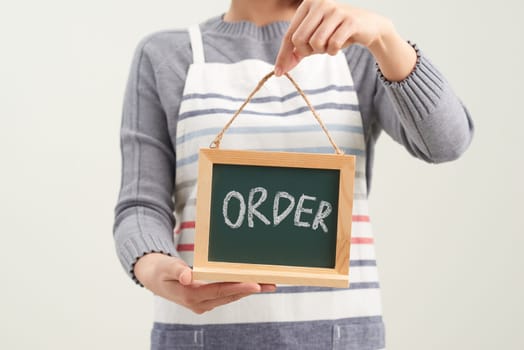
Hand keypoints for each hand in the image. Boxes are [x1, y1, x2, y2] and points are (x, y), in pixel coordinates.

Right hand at [134, 253, 275, 313]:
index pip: (219, 291)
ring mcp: (203, 303)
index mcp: (190, 295)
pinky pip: (226, 295)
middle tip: (271, 283)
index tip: (255, 285)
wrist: (154, 278)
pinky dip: (239, 289)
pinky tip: (252, 284)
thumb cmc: (160, 270)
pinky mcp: (206, 300)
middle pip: (229, 295)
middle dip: (250, 290)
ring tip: (268, 284)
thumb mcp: (165, 267)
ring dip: (248, 291)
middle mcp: (199, 303)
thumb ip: (176, 270)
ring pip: (230, 296)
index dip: (238, 288)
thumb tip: (188, 276)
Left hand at [275, 0, 415, 81]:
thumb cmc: (337, 32)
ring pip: (315, 43)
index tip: (278, 73)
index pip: (289, 34)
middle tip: (318, 50)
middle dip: (307, 51)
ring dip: (322, 51)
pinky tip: (339, 46)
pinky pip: (332, 45)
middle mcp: (320, 3)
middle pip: (299, 40)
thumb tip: (280, 70)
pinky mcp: (349, 20)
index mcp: (308, 4)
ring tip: (330, 45)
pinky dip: (334, 51)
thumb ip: (297, 51)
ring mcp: (335, 10)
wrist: (368, 27)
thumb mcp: (314, 39)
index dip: (283, 55)